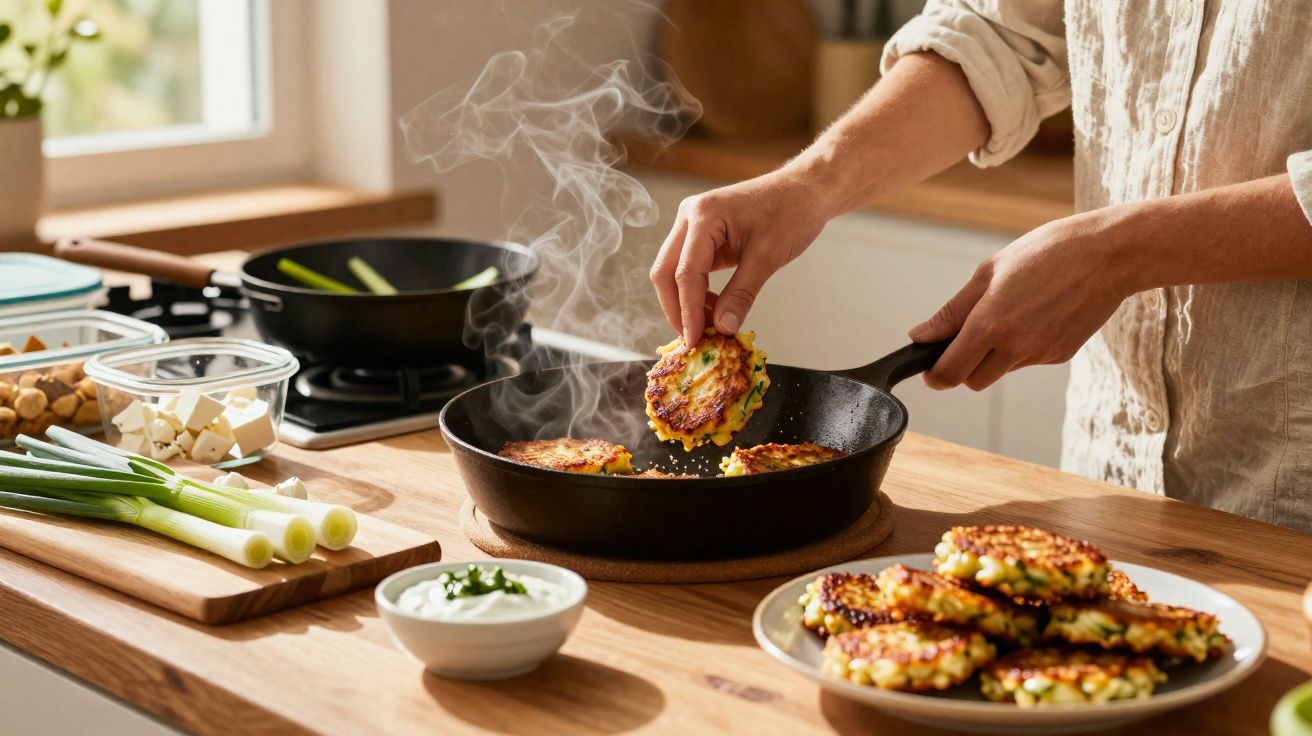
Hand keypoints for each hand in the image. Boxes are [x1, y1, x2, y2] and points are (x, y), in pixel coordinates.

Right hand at [650, 170, 829, 343]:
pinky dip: (696, 291)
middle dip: (677, 308)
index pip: (686, 272)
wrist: (805, 190)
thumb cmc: (791, 213)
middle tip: (693, 339)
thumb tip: (722, 327)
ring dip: (685, 301)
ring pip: (672, 271)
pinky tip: (714, 308)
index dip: (688, 311)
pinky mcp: (701, 234)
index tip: (694, 341)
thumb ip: (742, 293)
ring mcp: (692, 224)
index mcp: (703, 216)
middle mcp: (689, 216)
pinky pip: (688, 267)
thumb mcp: (768, 256)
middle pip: (666, 271)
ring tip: (709, 326)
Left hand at [908, 209, 1137, 389]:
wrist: (1109, 254)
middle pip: (973, 381)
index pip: (950, 372)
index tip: (928, 367)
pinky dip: (1022, 346)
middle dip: (963, 367)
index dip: (934, 375)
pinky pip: (1028, 360)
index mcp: (990, 324)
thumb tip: (919, 336)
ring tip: (1010, 313)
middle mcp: (1015, 347)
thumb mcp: (989, 272)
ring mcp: (1041, 354)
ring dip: (994, 355)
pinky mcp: (1061, 355)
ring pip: (1001, 370)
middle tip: (965, 338)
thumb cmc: (1046, 252)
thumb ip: (952, 311)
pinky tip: (1036, 315)